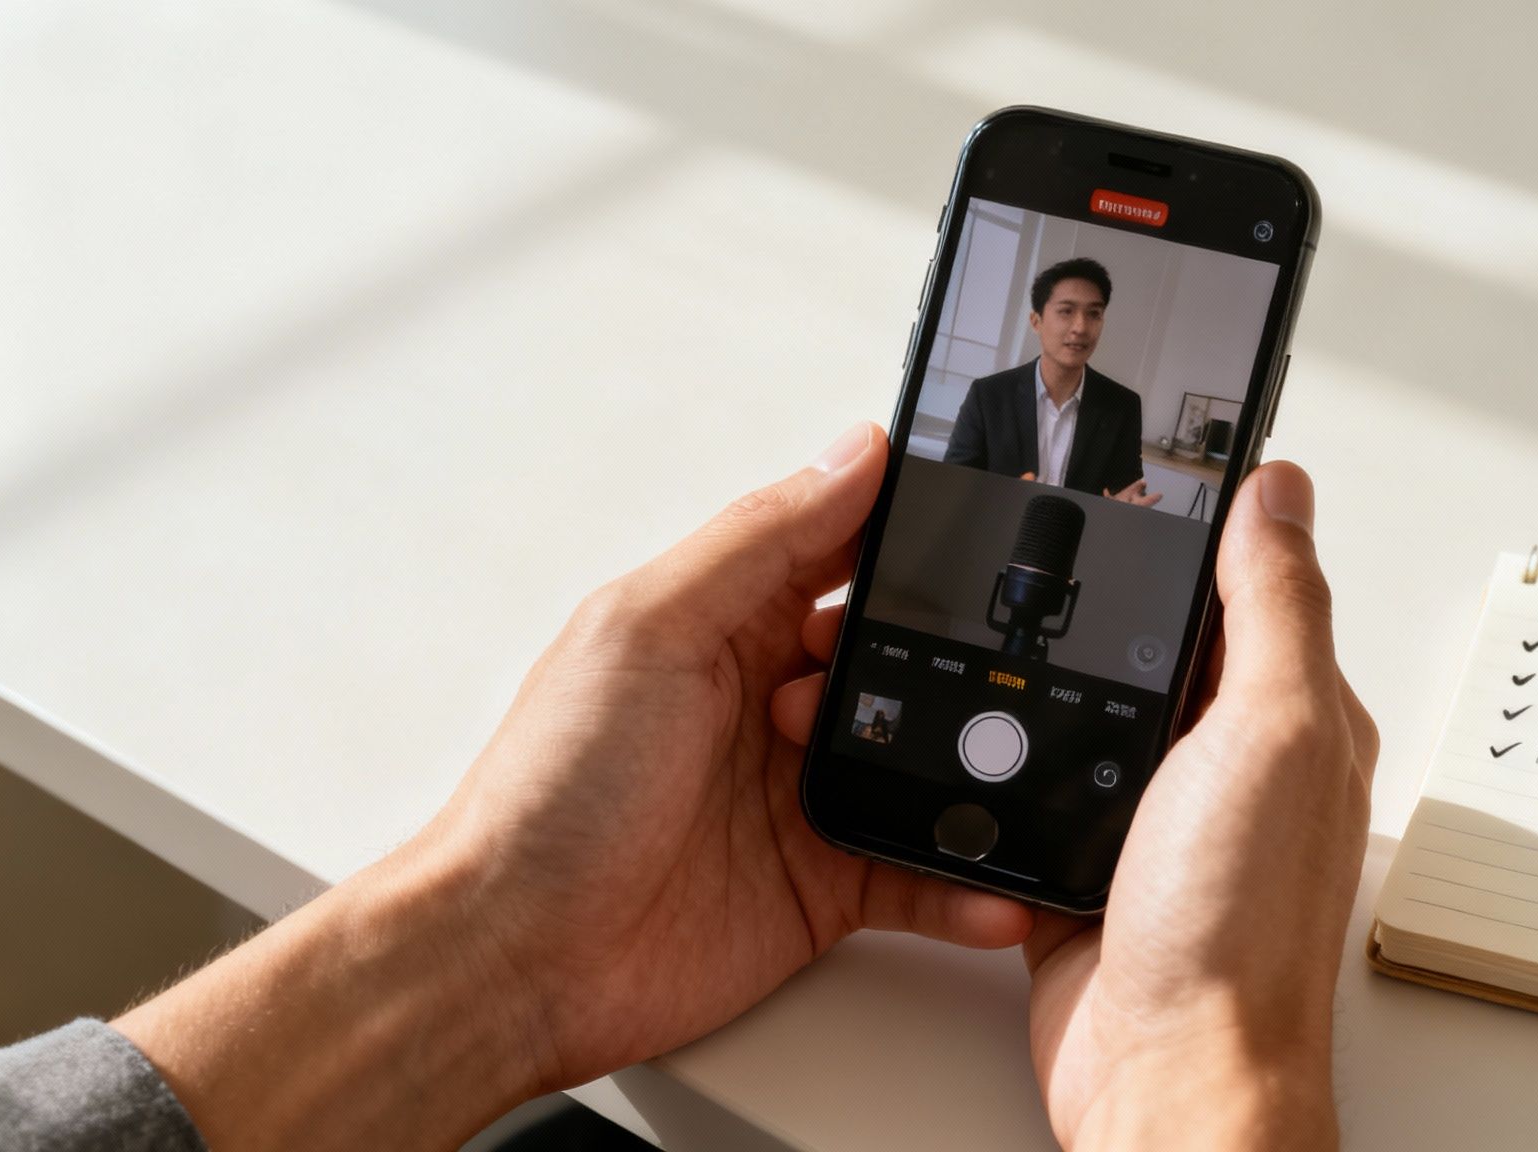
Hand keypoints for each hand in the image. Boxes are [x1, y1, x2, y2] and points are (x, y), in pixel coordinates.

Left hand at [117, 424, 1034, 1148]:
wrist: (516, 957)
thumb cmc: (550, 790)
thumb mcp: (649, 631)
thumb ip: (757, 540)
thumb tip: (854, 454)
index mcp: (729, 624)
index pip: (842, 552)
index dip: (910, 538)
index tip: (985, 528)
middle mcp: (774, 702)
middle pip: (901, 659)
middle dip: (954, 663)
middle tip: (995, 678)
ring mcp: (805, 795)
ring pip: (924, 765)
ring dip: (973, 771)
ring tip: (1021, 777)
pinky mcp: (825, 887)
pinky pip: (918, 875)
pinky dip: (966, 885)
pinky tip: (1000, 889)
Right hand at [1024, 463, 1376, 1149]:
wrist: (1162, 1075)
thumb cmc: (1236, 931)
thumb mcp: (1271, 733)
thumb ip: (1275, 607)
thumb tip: (1279, 490)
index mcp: (1290, 716)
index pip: (1252, 586)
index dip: (1204, 524)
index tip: (1152, 466)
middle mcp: (1229, 761)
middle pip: (1163, 640)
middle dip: (1115, 593)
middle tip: (1055, 526)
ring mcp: (1154, 814)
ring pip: (1096, 707)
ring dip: (1057, 674)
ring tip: (1009, 610)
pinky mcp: (1084, 862)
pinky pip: (1042, 781)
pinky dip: (1013, 754)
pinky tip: (985, 727)